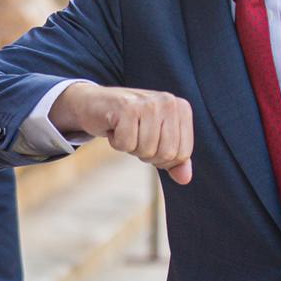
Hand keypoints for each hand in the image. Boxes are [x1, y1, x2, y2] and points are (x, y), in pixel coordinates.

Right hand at [49, 83, 193, 183]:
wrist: (95, 103)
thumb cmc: (129, 122)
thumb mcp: (156, 139)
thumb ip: (174, 159)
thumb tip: (185, 179)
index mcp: (181, 108)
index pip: (182, 154)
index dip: (162, 159)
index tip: (149, 142)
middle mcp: (168, 102)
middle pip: (166, 154)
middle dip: (146, 154)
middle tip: (135, 137)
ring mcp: (147, 103)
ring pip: (146, 150)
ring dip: (130, 147)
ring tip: (124, 130)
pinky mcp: (126, 107)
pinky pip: (126, 144)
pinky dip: (115, 142)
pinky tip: (113, 127)